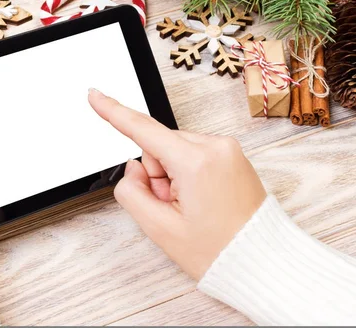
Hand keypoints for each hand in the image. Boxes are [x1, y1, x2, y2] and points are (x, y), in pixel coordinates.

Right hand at [88, 88, 265, 279]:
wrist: (262, 261)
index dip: (114, 112)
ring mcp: (227, 149)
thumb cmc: (219, 251)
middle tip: (174, 207)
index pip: (143, 130)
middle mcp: (215, 146)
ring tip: (191, 207)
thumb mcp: (160, 228)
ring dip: (173, 176)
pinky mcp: (232, 155)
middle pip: (159, 146)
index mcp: (197, 161)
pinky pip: (194, 154)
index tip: (95, 95)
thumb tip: (134, 167)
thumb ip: (131, 191)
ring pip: (175, 150)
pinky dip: (188, 174)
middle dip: (157, 174)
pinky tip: (201, 200)